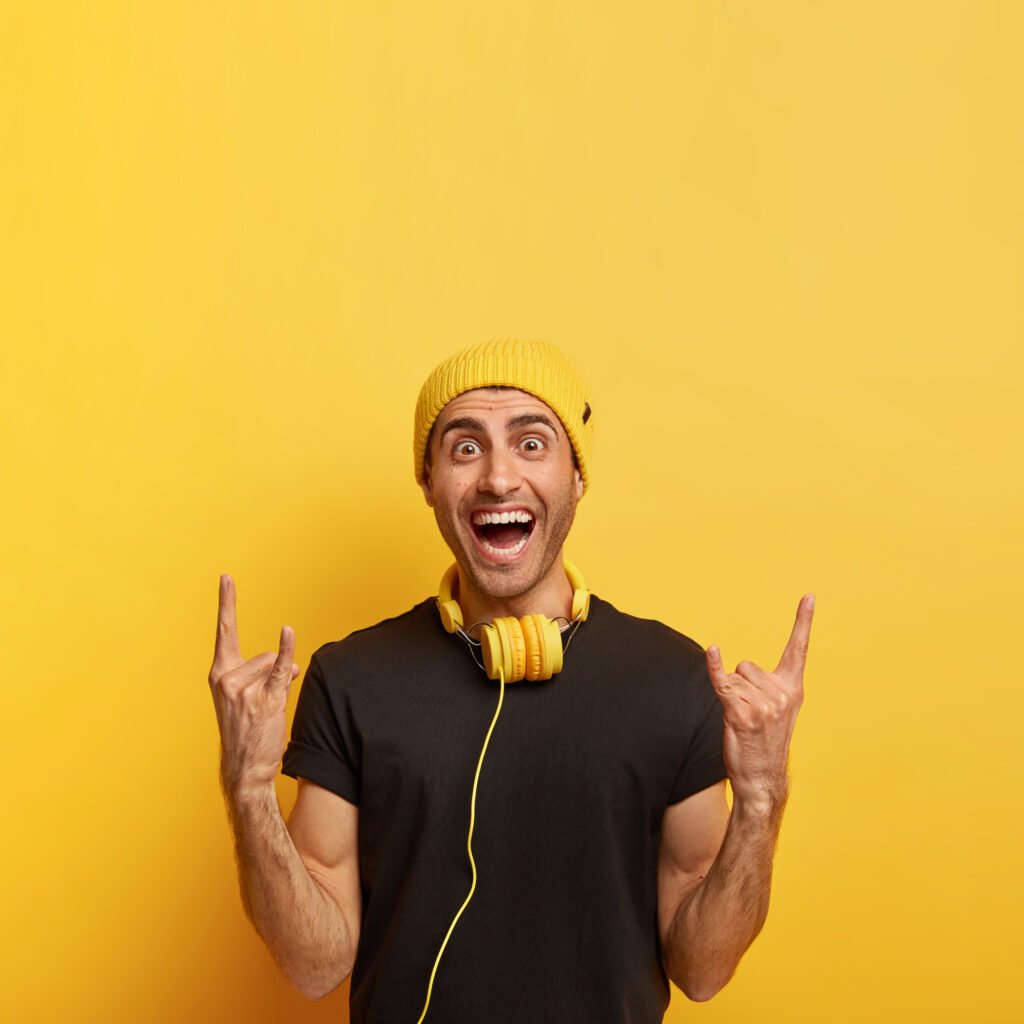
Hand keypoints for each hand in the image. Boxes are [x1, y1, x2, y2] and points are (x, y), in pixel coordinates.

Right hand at [208, 574, 300, 801]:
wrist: (245, 768)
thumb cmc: (247, 730)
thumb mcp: (247, 696)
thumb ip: (265, 672)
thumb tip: (292, 665)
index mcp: (220, 674)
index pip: (224, 631)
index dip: (227, 602)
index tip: (227, 577)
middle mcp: (226, 678)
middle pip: (264, 654)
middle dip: (273, 672)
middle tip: (261, 704)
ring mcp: (244, 689)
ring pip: (276, 665)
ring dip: (281, 683)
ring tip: (268, 711)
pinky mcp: (264, 699)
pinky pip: (281, 668)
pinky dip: (287, 651)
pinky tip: (288, 632)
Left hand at [705, 594, 814, 810]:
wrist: (762, 778)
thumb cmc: (765, 742)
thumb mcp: (778, 710)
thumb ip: (767, 685)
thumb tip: (737, 669)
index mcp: (793, 689)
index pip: (798, 649)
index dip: (803, 621)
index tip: (808, 596)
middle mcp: (781, 693)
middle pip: (747, 665)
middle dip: (741, 685)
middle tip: (750, 714)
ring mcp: (762, 704)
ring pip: (733, 678)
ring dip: (730, 697)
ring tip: (742, 722)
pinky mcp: (741, 713)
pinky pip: (723, 682)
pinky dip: (714, 667)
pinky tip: (712, 651)